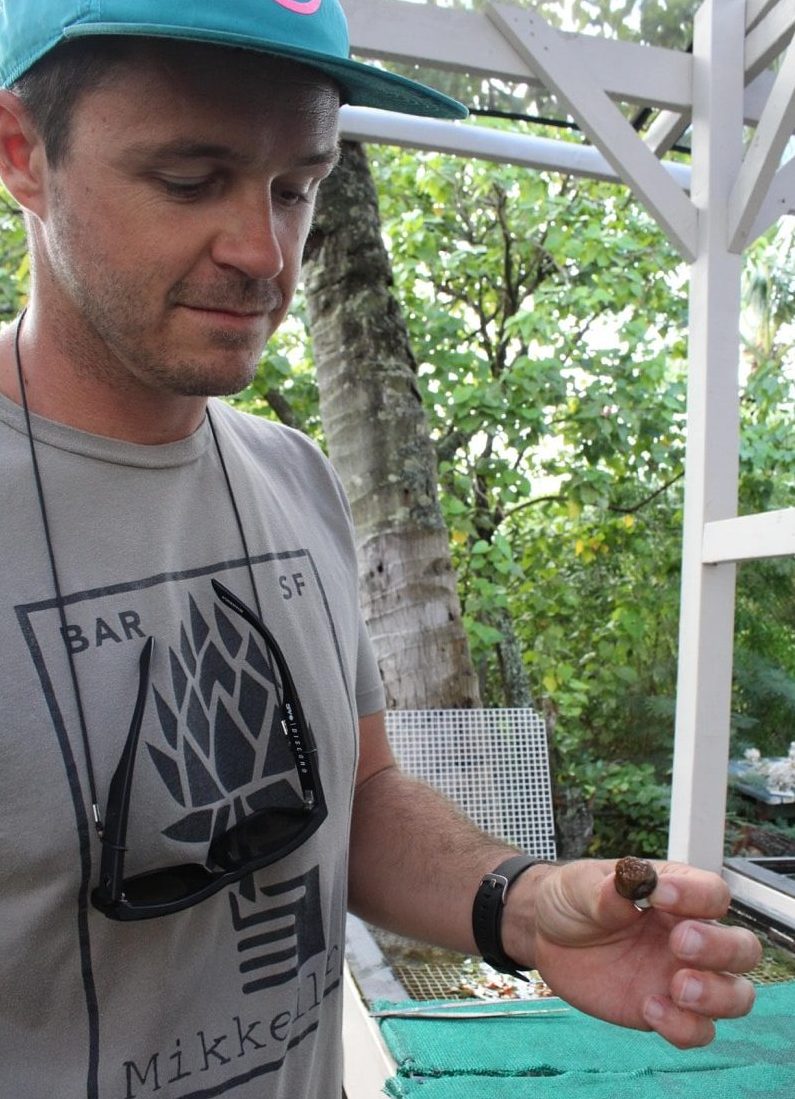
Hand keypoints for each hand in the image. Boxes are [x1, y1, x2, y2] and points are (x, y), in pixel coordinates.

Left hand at [502, 859, 761, 1047]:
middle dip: (721, 949)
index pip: (714, 893)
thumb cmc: (572, 899)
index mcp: (676, 894)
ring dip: (717, 995)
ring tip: (677, 987)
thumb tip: (628, 884)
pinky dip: (684, 1027)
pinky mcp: (665, 1011)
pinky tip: (649, 1009)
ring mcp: (681, 977)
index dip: (697, 896)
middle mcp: (690, 936)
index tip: (659, 895)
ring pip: (736, 995)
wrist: (545, 935)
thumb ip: (603, 890)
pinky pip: (697, 1031)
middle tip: (680, 945)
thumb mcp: (578, 886)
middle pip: (743, 948)